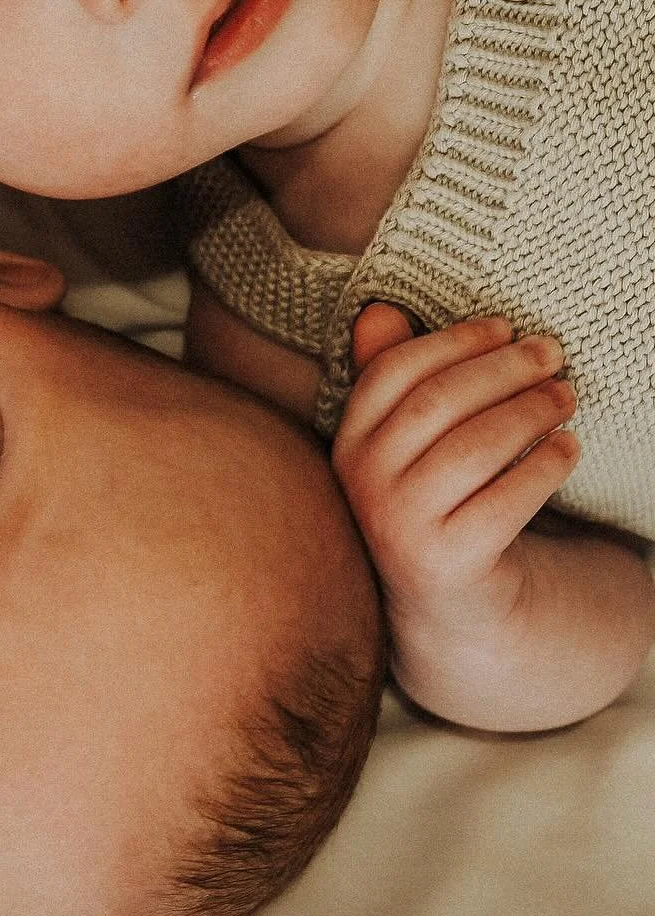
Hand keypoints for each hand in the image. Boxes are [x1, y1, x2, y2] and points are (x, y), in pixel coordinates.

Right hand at [332, 307, 579, 651]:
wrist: (450, 602)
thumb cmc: (436, 499)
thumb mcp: (407, 439)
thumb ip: (391, 376)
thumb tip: (379, 313)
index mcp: (348, 441)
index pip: (392, 373)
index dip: (452, 343)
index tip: (505, 328)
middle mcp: (362, 483)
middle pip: (435, 404)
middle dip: (501, 370)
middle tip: (551, 353)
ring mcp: (398, 527)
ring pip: (473, 449)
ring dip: (529, 412)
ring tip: (565, 398)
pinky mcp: (445, 564)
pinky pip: (504, 502)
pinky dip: (543, 467)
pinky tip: (567, 448)